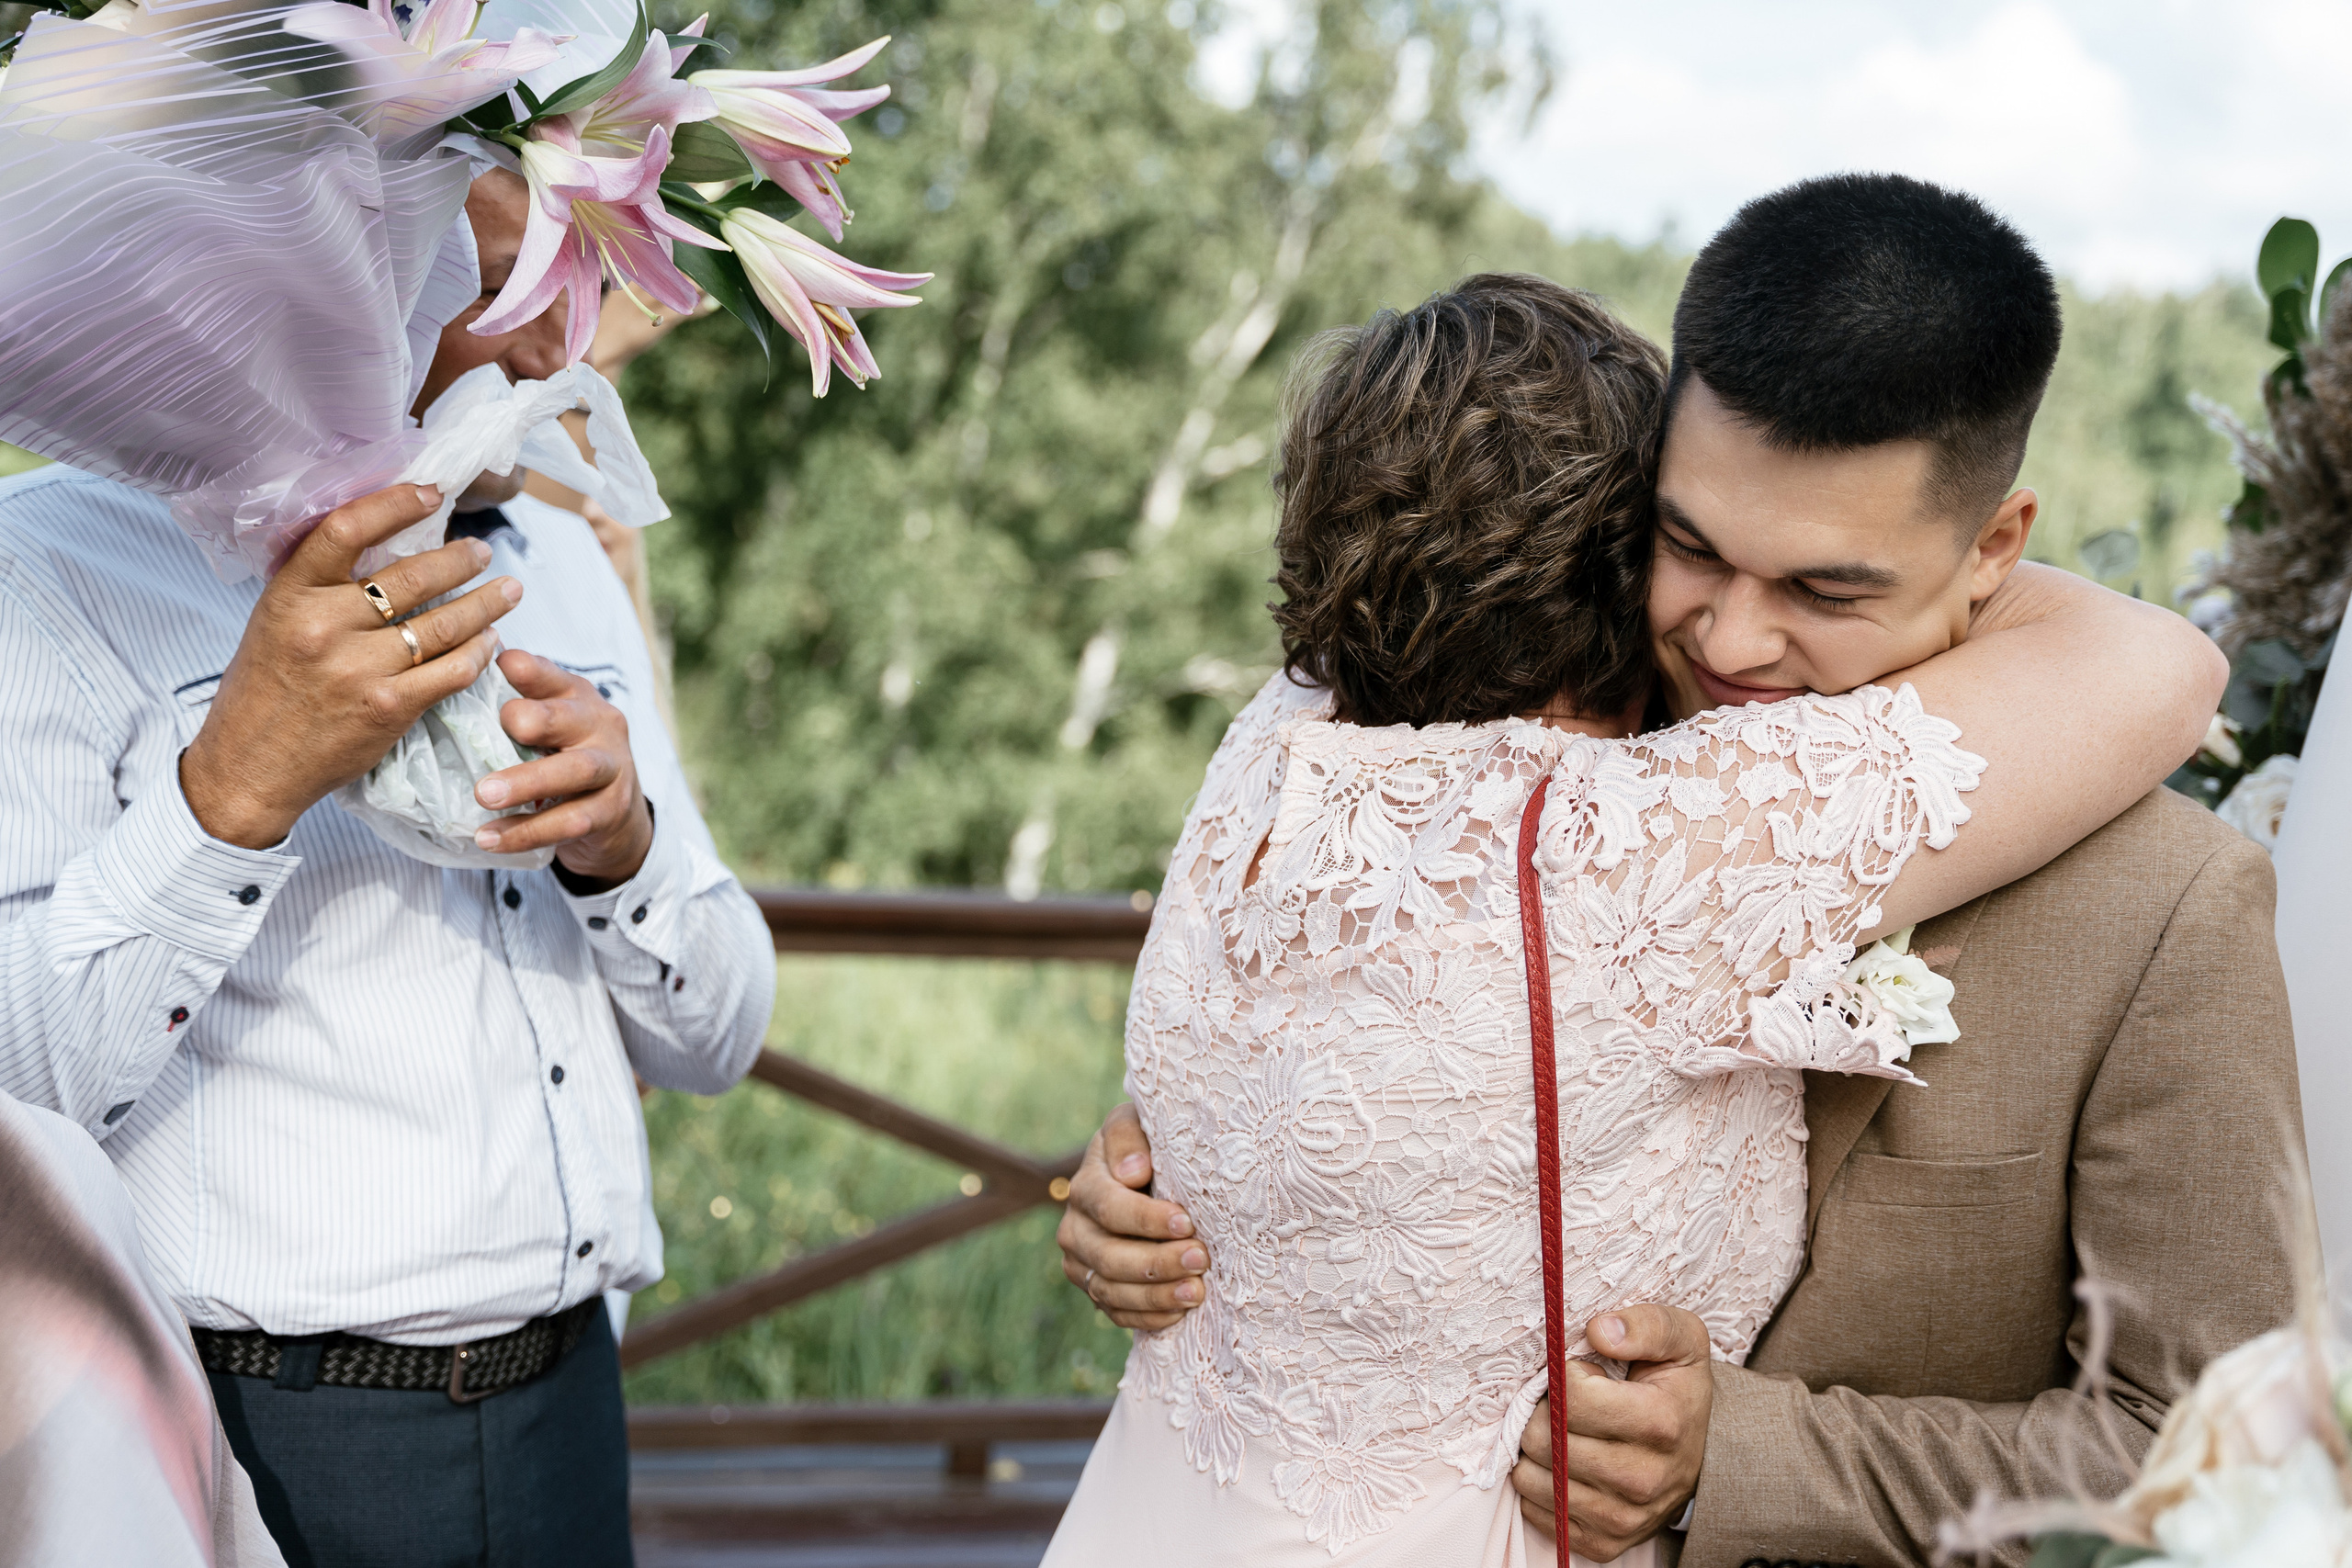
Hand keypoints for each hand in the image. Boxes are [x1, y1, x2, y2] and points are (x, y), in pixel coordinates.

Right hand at [181, 485, 517, 848]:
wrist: (250, 766)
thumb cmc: (265, 691)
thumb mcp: (275, 622)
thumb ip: (321, 588)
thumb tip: (383, 548)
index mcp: (290, 595)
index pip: (347, 529)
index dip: (395, 504)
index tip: (431, 494)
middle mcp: (324, 626)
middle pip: (412, 577)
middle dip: (460, 560)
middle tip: (483, 552)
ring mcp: (359, 668)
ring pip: (443, 623)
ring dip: (486, 604)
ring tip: (509, 590)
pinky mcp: (389, 706)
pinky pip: (453, 669)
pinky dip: (479, 651)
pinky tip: (490, 641)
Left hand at [475, 649, 653, 883]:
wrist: (618, 815)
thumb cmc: (565, 758)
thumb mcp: (548, 725)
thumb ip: (514, 705)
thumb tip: (454, 678)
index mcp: (576, 696)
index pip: (550, 675)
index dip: (528, 671)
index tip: (499, 666)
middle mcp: (600, 725)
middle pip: (568, 718)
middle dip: (533, 721)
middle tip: (491, 735)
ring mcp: (612, 768)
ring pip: (575, 770)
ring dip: (527, 782)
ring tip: (483, 795)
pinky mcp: (611, 811)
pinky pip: (570, 821)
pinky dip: (528, 831)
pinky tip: (490, 838)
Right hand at [1055, 1103, 1208, 1329]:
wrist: (1146, 1175)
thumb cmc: (1149, 1145)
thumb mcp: (1138, 1123)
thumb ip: (1129, 1137)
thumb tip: (1133, 1172)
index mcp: (1085, 1186)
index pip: (1109, 1208)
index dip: (1146, 1220)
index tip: (1186, 1222)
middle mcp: (1074, 1229)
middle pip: (1108, 1256)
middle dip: (1157, 1262)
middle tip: (1201, 1259)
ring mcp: (1083, 1264)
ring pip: (1111, 1291)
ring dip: (1157, 1295)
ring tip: (1198, 1292)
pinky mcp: (1097, 1291)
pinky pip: (1117, 1314)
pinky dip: (1149, 1317)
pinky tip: (1181, 1312)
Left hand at [1511, 1305, 1714, 1559]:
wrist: (1701, 1454)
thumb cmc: (1678, 1389)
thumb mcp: (1680, 1340)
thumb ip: (1646, 1324)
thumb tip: (1599, 1330)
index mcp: (1660, 1423)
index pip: (1570, 1397)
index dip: (1566, 1376)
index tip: (1584, 1375)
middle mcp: (1643, 1478)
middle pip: (1545, 1439)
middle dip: (1543, 1412)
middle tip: (1564, 1404)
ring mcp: (1624, 1517)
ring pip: (1534, 1478)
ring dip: (1535, 1449)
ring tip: (1563, 1433)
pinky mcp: (1605, 1542)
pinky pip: (1539, 1513)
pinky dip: (1541, 1485)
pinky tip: (1563, 1465)